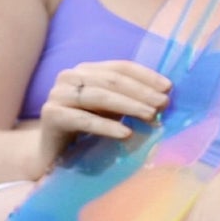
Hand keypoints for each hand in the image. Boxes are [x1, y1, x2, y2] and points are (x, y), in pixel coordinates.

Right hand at [34, 61, 170, 176]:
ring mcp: (58, 94)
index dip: (146, 76)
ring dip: (129, 106)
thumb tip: (164, 97)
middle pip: (112, 80)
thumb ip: (130, 99)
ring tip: (151, 117)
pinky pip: (83, 119)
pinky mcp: (51, 115)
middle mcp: (70, 76)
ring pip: (99, 96)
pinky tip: (126, 134)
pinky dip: (106, 126)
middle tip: (163, 104)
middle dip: (141, 92)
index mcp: (86, 70)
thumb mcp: (111, 110)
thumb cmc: (86, 129)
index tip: (168, 88)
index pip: (120, 67)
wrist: (51, 154)